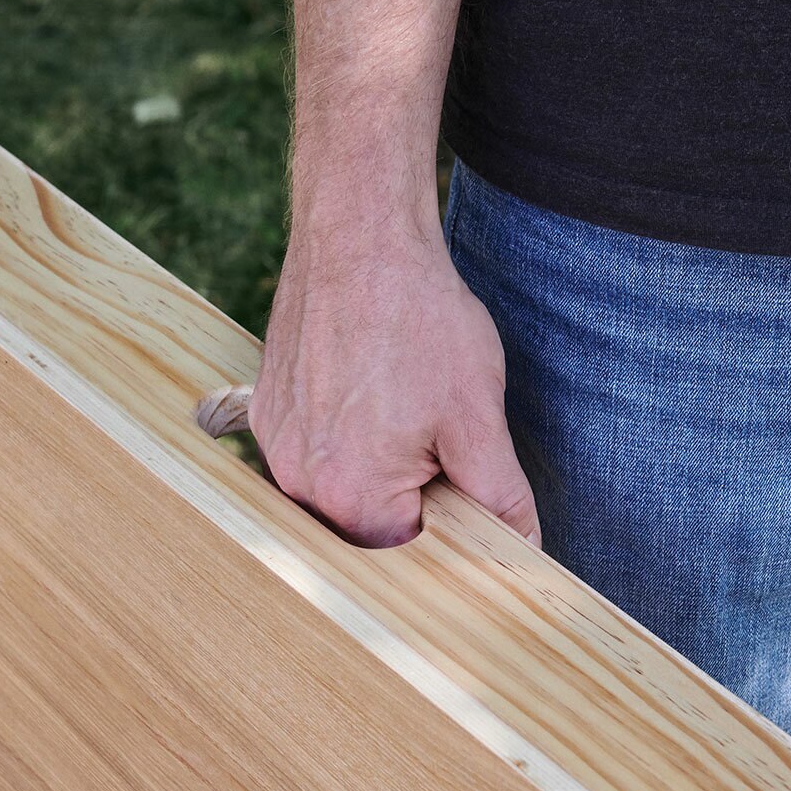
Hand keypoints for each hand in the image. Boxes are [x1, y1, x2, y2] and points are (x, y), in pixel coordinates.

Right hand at [249, 212, 540, 548]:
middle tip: (433, 430)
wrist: (360, 239)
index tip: (460, 474)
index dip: (447, 520)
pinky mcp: (266, 410)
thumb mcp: (477, 415)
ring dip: (375, 463)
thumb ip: (499, 496)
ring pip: (339, 486)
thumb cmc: (420, 320)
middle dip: (409, 493)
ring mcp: (275, 444)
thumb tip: (524, 547)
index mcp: (352, 495)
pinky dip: (343, 434)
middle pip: (368, 524)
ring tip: (399, 402)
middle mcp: (298, 481)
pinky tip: (368, 388)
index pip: (411, 552)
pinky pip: (312, 449)